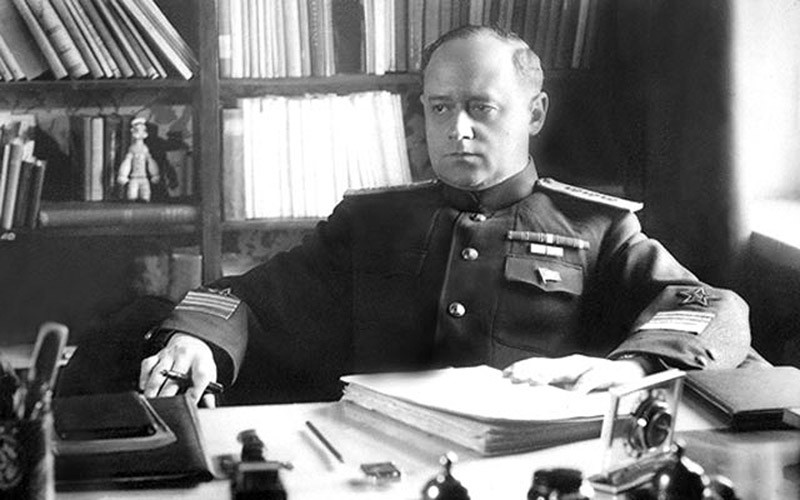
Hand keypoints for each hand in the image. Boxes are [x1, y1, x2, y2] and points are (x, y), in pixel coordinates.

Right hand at [139, 333, 217, 406]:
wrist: (191, 344)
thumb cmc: (200, 364)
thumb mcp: (209, 375)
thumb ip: (208, 394)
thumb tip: (209, 411)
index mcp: (201, 361)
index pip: (200, 376)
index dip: (195, 391)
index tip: (190, 403)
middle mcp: (185, 355)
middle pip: (175, 378)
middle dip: (168, 396)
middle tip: (165, 409)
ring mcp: (170, 354)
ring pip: (158, 374)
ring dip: (153, 391)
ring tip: (152, 403)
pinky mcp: (158, 354)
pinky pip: (148, 366)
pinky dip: (144, 378)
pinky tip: (145, 388)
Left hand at [502, 354, 646, 393]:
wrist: (634, 372)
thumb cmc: (600, 380)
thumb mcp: (575, 385)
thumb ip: (556, 387)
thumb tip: (531, 394)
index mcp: (564, 368)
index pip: (538, 366)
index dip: (521, 369)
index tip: (504, 375)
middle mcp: (573, 365)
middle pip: (547, 365)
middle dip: (529, 371)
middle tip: (513, 378)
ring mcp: (589, 367)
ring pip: (566, 369)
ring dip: (549, 374)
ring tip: (534, 382)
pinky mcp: (606, 373)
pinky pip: (593, 380)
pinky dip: (582, 387)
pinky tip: (573, 395)